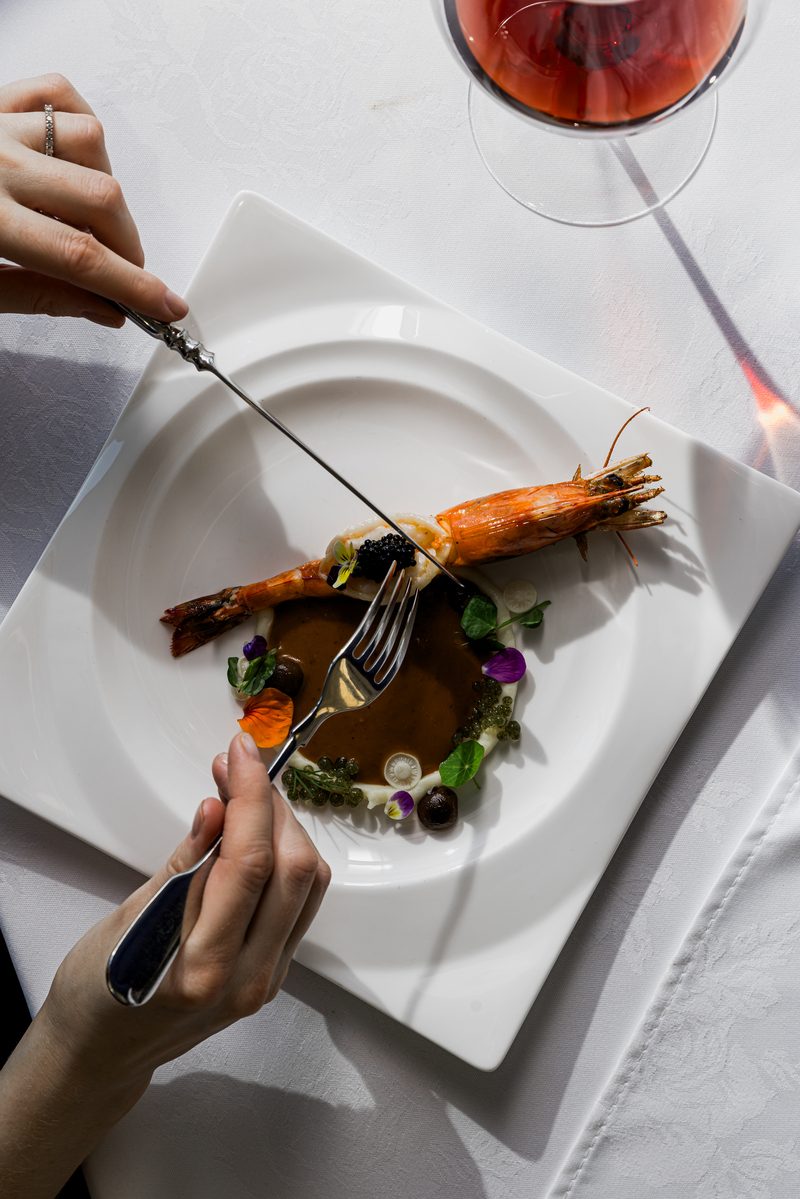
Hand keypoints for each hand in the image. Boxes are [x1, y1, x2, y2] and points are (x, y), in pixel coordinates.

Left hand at [0, 73, 187, 325]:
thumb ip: (40, 295)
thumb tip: (104, 307)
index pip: (80, 257)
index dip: (133, 286)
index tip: (167, 307)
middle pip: (99, 198)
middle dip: (128, 245)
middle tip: (125, 275)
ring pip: (88, 142)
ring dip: (104, 187)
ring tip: (89, 218)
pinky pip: (57, 95)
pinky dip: (78, 126)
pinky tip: (73, 162)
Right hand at [0, 733, 329, 1197]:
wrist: (101, 1056)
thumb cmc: (95, 989)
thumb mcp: (127, 920)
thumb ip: (185, 865)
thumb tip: (219, 806)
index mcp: (204, 966)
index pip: (250, 863)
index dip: (252, 796)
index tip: (241, 750)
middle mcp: (249, 977)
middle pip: (294, 870)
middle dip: (273, 805)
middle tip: (238, 765)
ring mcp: (267, 981)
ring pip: (308, 885)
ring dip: (285, 827)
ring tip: (246, 791)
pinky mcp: (273, 976)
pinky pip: (299, 906)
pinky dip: (285, 859)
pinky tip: (254, 832)